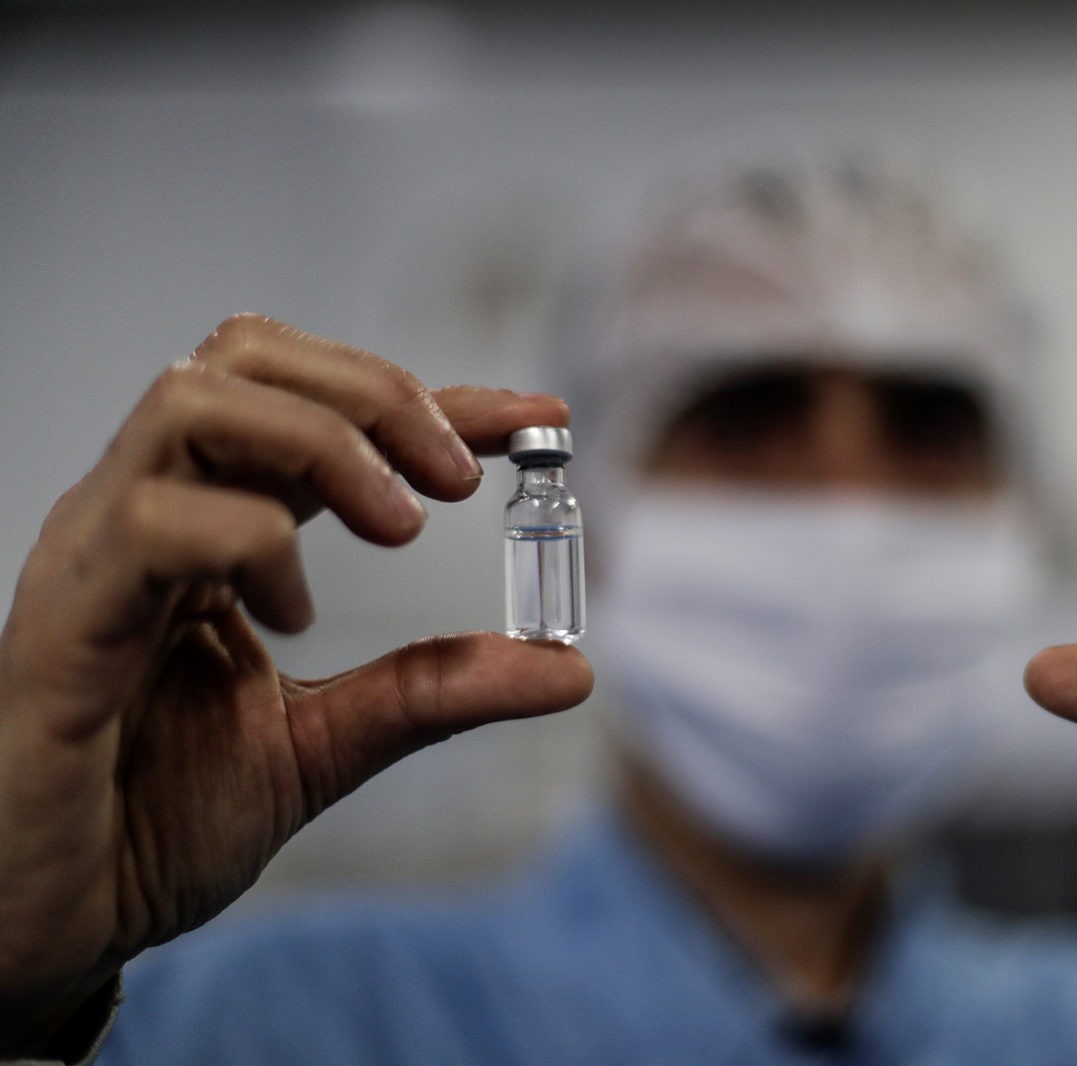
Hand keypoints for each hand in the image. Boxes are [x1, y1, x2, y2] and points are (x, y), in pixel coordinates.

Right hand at [0, 315, 592, 1051]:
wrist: (42, 930)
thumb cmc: (148, 825)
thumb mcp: (323, 747)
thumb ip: (432, 694)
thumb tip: (570, 667)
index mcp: (204, 531)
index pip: (317, 410)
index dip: (433, 398)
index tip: (538, 416)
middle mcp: (142, 515)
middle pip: (246, 358)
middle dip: (377, 393)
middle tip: (461, 480)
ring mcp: (92, 557)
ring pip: (191, 400)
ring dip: (325, 442)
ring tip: (400, 526)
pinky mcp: (59, 623)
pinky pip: (147, 522)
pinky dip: (249, 542)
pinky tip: (293, 617)